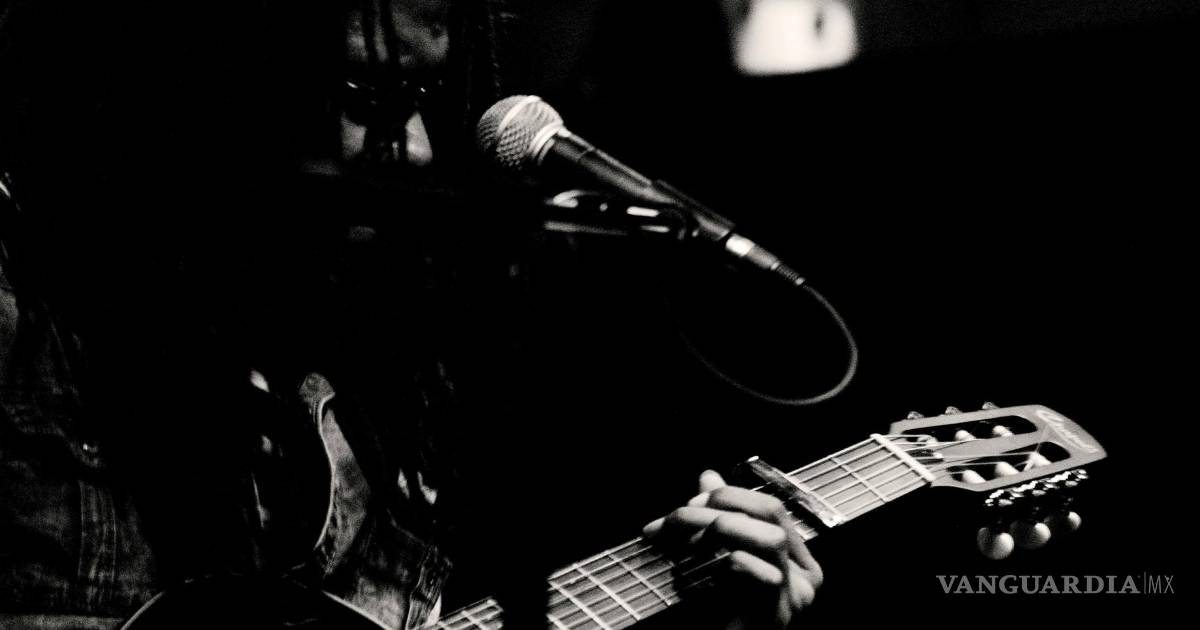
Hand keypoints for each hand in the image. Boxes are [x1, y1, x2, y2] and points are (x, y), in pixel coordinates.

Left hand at [642, 471, 821, 629]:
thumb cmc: (719, 613)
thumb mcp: (717, 555)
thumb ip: (719, 517)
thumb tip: (709, 477)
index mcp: (796, 559)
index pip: (770, 508)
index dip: (729, 496)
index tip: (690, 503)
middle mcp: (805, 576)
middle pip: (773, 514)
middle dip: (722, 504)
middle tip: (680, 515)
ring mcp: (796, 598)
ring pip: (772, 539)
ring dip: (724, 528)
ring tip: (689, 541)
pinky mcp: (779, 618)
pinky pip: (764, 577)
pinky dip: (732, 566)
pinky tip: (709, 574)